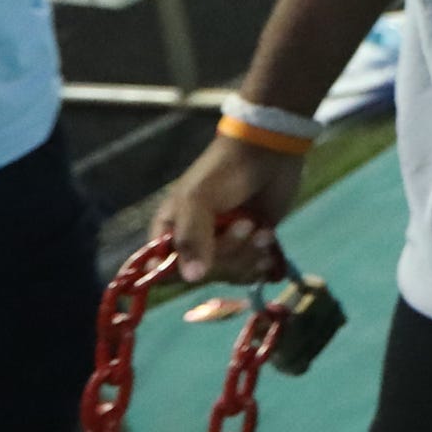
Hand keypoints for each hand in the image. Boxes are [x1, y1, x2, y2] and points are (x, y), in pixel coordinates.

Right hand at [151, 133, 305, 283]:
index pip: (162, 270)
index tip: (203, 260)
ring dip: (247, 256)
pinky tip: (268, 241)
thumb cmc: (224, 171)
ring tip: (262, 231)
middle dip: (227, 254)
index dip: (182, 271)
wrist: (270, 153)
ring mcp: (221, 246)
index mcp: (169, 230)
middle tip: (246, 225)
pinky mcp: (247, 247)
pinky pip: (247, 273)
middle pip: (201, 275)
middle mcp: (192, 243)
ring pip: (227, 274)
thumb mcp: (198, 199)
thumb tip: (192, 278)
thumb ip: (191, 238)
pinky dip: (258, 263)